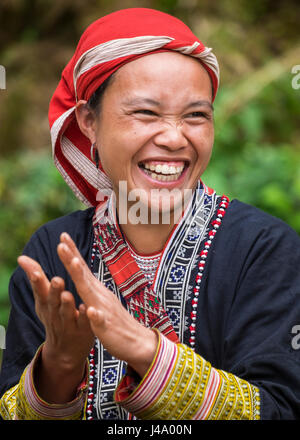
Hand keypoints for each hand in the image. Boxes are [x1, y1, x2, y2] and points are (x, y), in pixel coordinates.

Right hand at [18, 254, 94, 402]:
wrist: (65, 350)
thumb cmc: (54, 316)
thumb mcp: (42, 299)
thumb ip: (36, 278)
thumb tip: (21, 257)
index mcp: (46, 303)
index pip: (40, 290)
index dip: (36, 281)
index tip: (34, 271)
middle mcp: (55, 313)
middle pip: (53, 302)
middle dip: (54, 291)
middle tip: (56, 280)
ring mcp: (69, 323)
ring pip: (67, 314)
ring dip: (67, 305)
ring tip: (68, 295)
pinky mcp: (83, 331)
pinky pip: (84, 324)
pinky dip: (84, 317)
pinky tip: (86, 309)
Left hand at [57, 232, 157, 376]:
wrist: (138, 342)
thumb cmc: (116, 321)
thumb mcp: (100, 301)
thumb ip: (90, 288)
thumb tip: (81, 272)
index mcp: (96, 291)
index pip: (82, 269)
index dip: (72, 253)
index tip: (62, 236)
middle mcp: (100, 296)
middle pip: (83, 275)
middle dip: (72, 259)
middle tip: (61, 242)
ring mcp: (105, 310)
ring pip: (91, 293)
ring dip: (82, 278)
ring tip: (73, 263)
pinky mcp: (108, 328)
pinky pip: (101, 321)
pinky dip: (95, 315)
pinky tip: (90, 311)